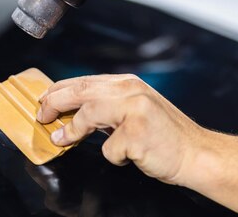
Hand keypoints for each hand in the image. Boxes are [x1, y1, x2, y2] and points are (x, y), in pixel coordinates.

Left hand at [36, 74, 206, 184]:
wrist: (196, 153)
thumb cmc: (164, 135)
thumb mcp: (135, 109)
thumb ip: (107, 105)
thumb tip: (72, 110)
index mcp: (128, 83)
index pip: (84, 81)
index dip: (60, 90)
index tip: (44, 100)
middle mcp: (130, 91)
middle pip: (81, 91)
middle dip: (55, 102)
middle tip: (41, 115)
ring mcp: (134, 110)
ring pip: (88, 114)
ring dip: (71, 130)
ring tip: (60, 139)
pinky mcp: (137, 134)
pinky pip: (110, 148)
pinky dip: (113, 156)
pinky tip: (127, 156)